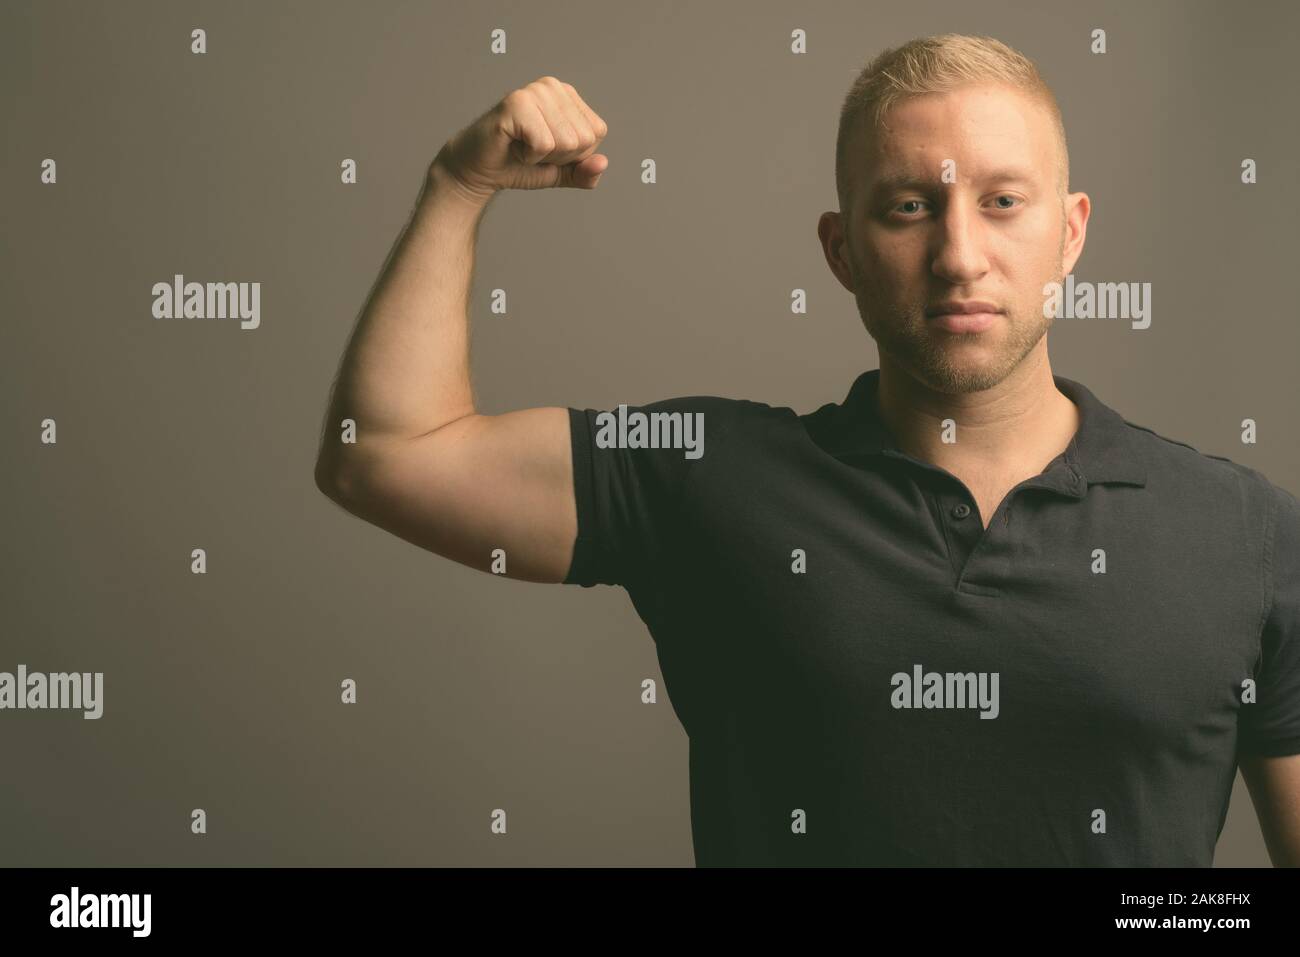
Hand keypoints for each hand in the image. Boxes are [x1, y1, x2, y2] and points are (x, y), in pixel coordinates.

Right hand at [432, 76, 608, 202]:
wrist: (480, 171)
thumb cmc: (519, 165)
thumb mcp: (561, 172)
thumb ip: (585, 172)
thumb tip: (602, 163)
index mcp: (568, 96)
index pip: (596, 133)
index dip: (574, 154)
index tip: (547, 150)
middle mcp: (553, 86)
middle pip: (583, 139)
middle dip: (559, 157)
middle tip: (532, 149)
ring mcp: (535, 91)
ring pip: (567, 142)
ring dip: (543, 157)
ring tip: (522, 146)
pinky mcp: (517, 103)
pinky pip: (544, 144)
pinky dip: (529, 156)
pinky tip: (514, 145)